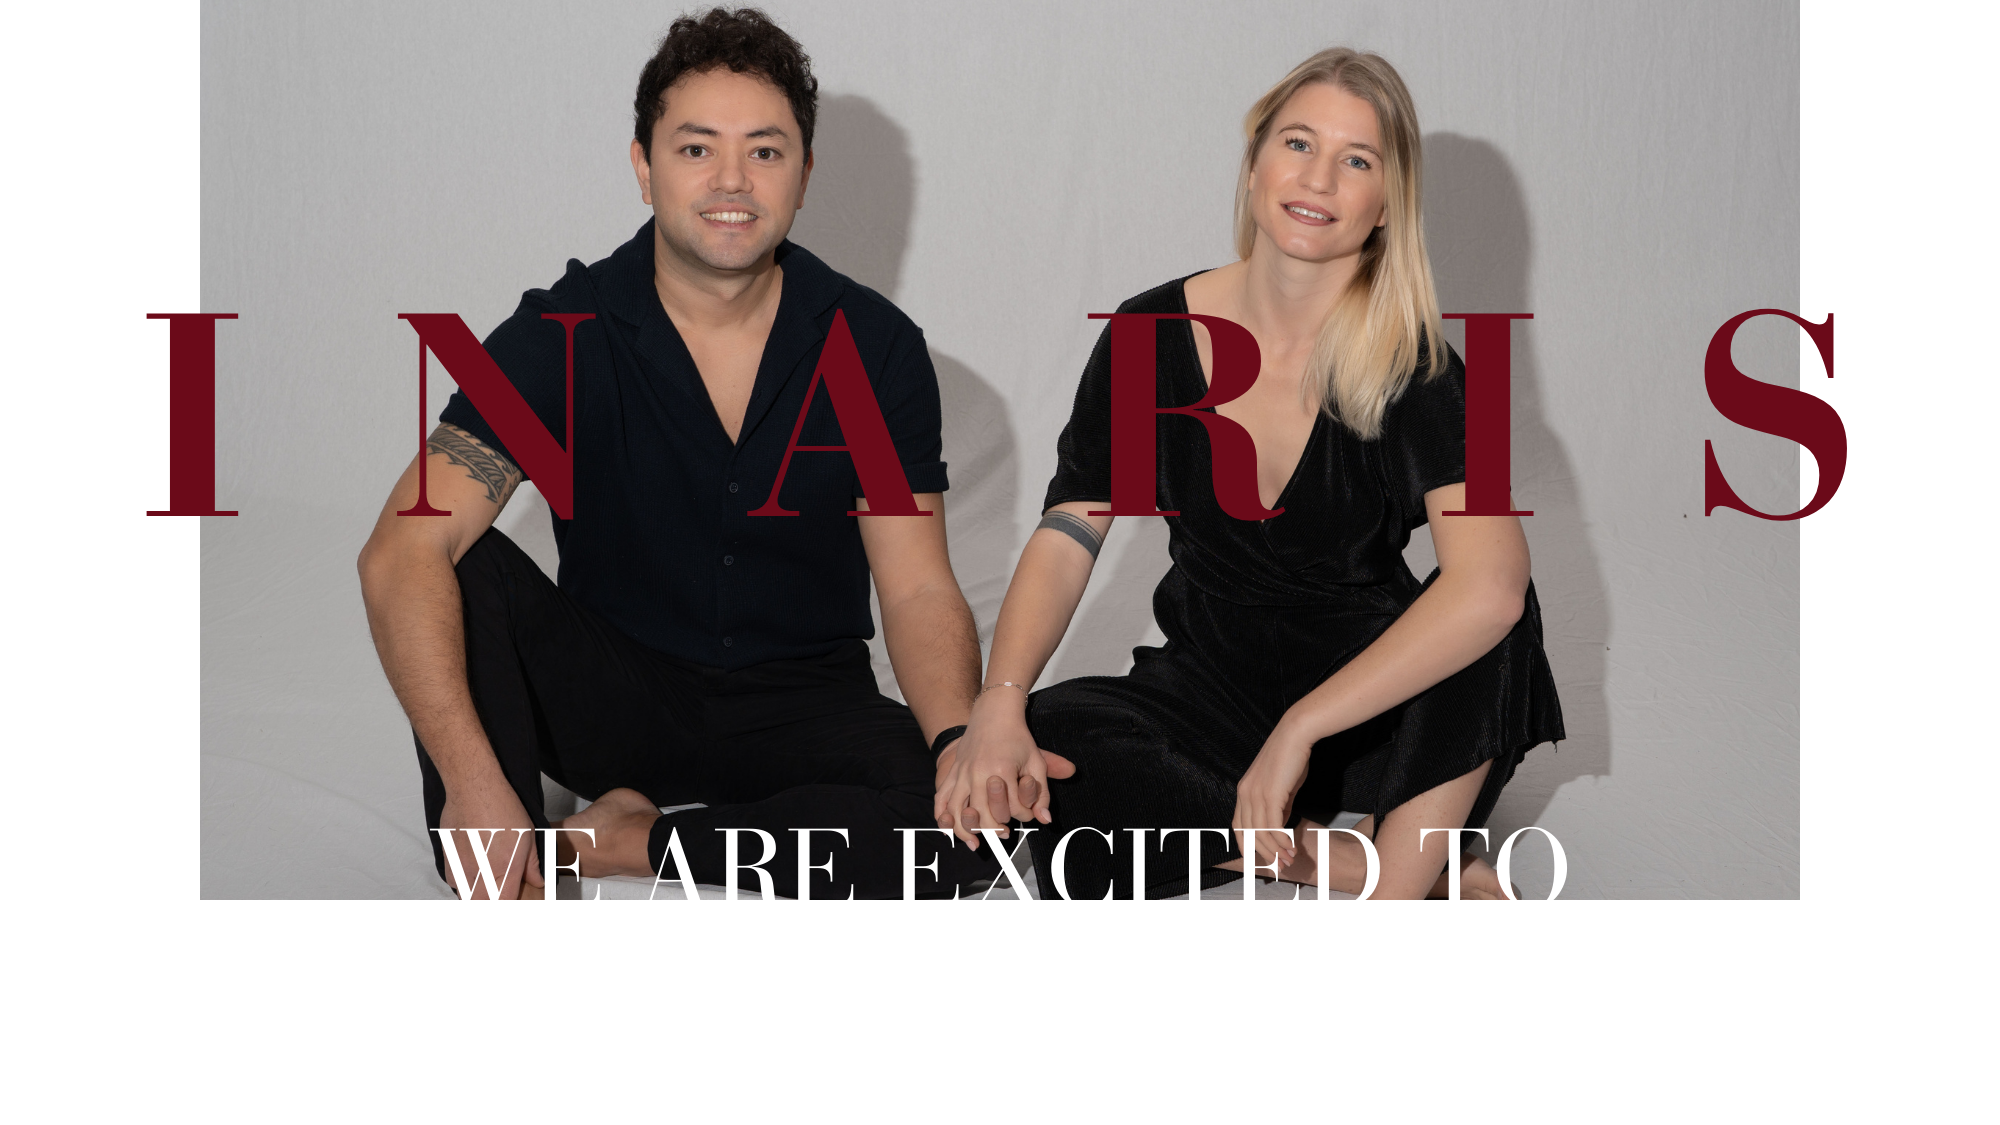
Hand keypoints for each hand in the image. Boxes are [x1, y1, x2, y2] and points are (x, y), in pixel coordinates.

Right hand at [439, 780, 542, 899]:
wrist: (474, 789)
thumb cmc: (503, 808)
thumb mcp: (528, 835)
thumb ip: (532, 864)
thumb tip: (538, 882)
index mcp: (505, 869)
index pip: (505, 904)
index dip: (509, 905)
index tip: (511, 899)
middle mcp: (482, 872)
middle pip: (481, 904)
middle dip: (489, 903)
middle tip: (498, 894)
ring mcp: (462, 867)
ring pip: (465, 896)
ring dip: (475, 895)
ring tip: (485, 883)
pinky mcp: (448, 858)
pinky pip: (454, 881)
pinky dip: (462, 882)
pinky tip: (472, 869)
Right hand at [934, 693, 1074, 849]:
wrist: (993, 714)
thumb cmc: (1017, 738)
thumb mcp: (1036, 762)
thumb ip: (1042, 793)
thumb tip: (1045, 820)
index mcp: (1001, 770)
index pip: (1012, 808)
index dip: (1023, 815)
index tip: (1026, 811)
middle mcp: (978, 773)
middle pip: (983, 815)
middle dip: (995, 828)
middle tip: (1003, 832)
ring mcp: (962, 774)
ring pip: (958, 812)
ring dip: (967, 831)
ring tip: (977, 841)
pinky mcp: (952, 773)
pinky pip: (941, 799)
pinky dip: (943, 817)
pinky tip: (950, 829)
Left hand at [1232, 721, 1314, 870]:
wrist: (1296, 734)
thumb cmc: (1291, 758)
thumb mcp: (1281, 787)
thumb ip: (1277, 806)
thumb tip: (1279, 826)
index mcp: (1244, 791)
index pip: (1238, 826)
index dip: (1246, 845)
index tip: (1259, 860)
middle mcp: (1244, 794)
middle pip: (1248, 833)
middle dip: (1264, 854)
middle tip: (1280, 867)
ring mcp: (1255, 794)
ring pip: (1260, 833)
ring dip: (1275, 851)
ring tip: (1288, 861)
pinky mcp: (1269, 794)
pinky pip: (1271, 826)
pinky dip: (1280, 840)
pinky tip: (1291, 848)